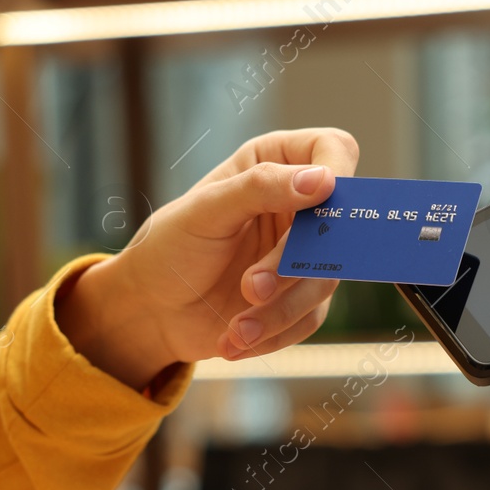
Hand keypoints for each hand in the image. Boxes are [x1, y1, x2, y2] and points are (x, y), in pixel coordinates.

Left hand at [59, 128, 359, 388]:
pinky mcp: (300, 300)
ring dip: (279, 308)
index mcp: (276, 164)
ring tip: (236, 328)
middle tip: (250, 286)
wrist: (152, 310)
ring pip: (325, 279)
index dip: (337, 174)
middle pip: (336, 225)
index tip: (318, 202)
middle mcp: (298, 207)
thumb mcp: (206, 210)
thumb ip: (260, 188)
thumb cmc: (170, 247)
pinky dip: (273, 332)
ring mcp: (304, 255)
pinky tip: (234, 338)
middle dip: (292, 264)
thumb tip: (323, 180)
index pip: (334, 151)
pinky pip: (308, 318)